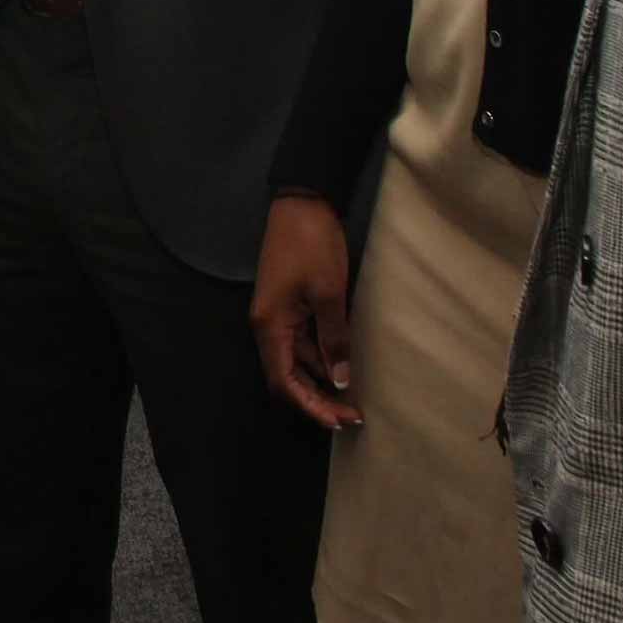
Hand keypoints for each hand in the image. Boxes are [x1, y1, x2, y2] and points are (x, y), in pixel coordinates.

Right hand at [251, 192, 360, 429]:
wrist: (301, 202)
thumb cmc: (312, 245)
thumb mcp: (328, 293)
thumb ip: (334, 339)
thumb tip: (340, 381)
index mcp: (270, 325)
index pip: (284, 382)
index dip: (310, 406)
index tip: (339, 421)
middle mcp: (268, 325)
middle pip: (288, 376)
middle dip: (318, 400)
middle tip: (353, 416)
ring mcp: (277, 315)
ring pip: (297, 361)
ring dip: (322, 380)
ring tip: (355, 396)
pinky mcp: (289, 305)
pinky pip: (303, 342)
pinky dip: (322, 357)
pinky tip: (343, 364)